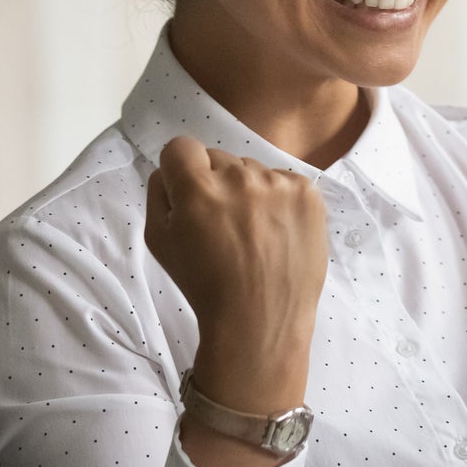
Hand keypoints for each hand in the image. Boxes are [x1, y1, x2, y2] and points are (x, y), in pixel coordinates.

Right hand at [145, 136, 327, 414]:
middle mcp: (240, 177)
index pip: (181, 147)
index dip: (181, 170)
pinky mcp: (307, 193)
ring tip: (253, 233)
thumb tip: (171, 170)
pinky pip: (283, 182)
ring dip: (249, 191)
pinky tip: (276, 233)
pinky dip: (279, 201)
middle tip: (222, 223)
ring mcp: (278, 183)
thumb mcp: (159, 241)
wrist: (261, 318)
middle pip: (219, 158)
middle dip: (215, 183)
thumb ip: (159, 194)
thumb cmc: (204, 284)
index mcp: (197, 188)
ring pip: (253, 170)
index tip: (189, 194)